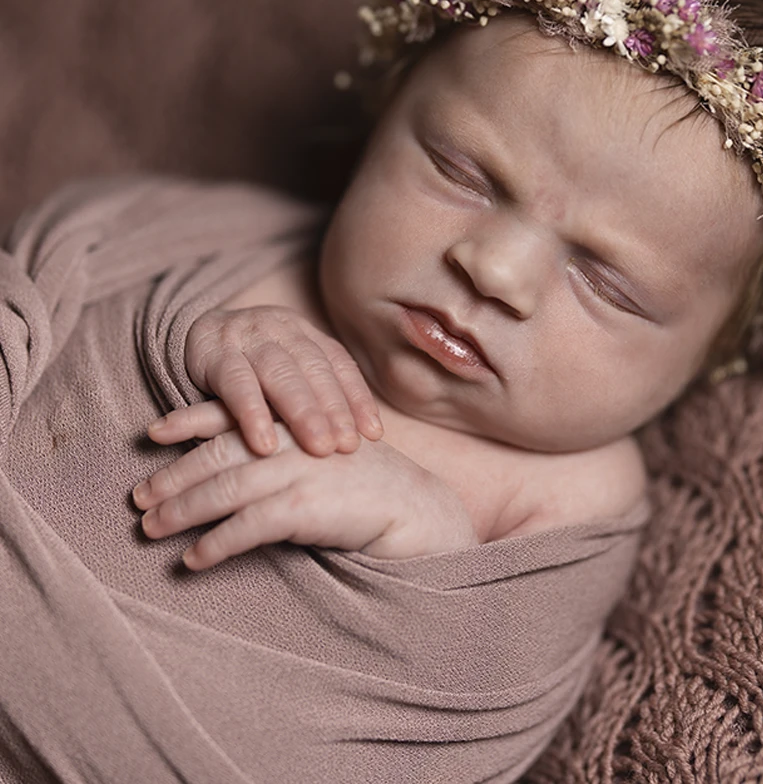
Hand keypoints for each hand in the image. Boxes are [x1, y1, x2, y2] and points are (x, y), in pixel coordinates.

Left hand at [133, 424, 477, 568]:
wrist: (413, 507)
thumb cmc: (364, 485)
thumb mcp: (323, 453)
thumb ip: (283, 449)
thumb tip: (232, 463)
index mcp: (293, 423)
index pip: (231, 413)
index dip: (189, 421)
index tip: (153, 433)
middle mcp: (291, 440)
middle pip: (216, 454)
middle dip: (173, 476)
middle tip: (139, 498)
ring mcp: (297, 471)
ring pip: (223, 489)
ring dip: (181, 511)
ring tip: (151, 530)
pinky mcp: (304, 507)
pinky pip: (246, 526)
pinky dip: (215, 544)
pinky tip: (194, 560)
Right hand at [148, 306, 382, 456]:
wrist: (194, 333)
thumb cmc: (252, 369)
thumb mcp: (286, 373)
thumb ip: (315, 395)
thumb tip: (361, 440)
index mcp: (304, 332)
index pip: (338, 364)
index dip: (357, 397)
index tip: (374, 434)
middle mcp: (281, 329)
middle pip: (313, 369)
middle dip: (334, 409)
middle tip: (349, 446)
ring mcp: (247, 337)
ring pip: (280, 373)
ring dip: (302, 413)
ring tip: (319, 448)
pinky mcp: (213, 352)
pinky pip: (235, 382)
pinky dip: (252, 413)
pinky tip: (263, 443)